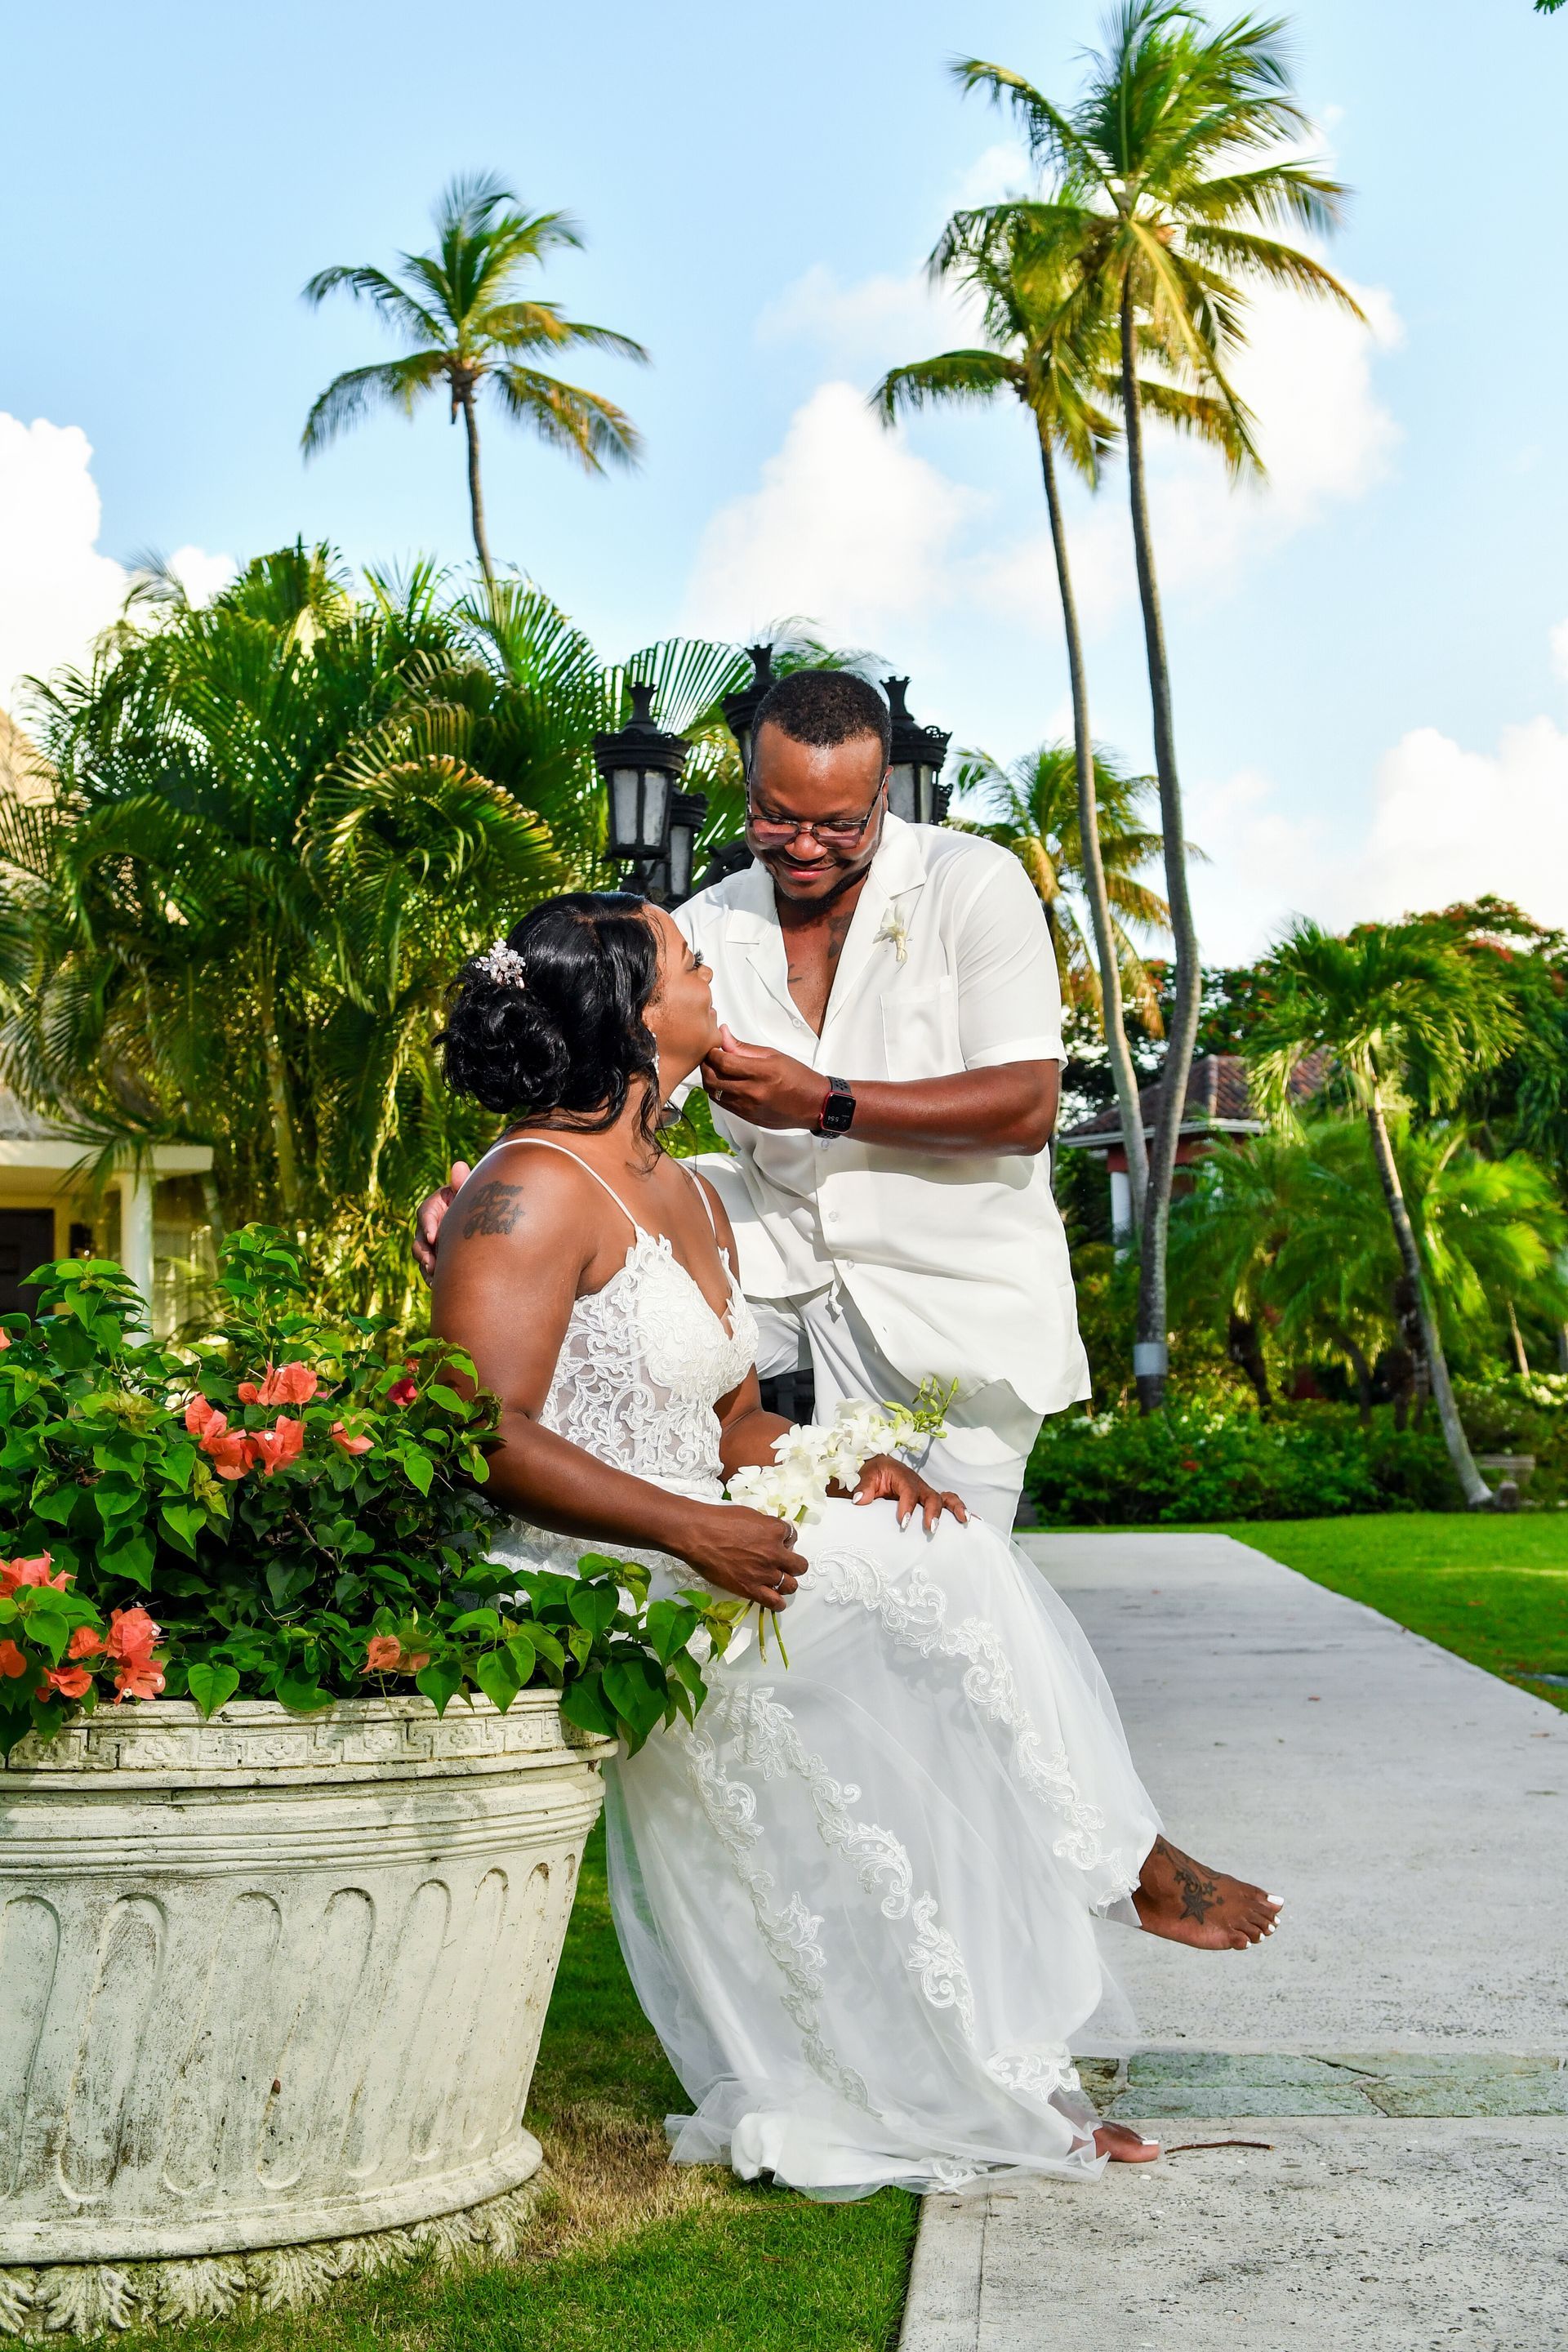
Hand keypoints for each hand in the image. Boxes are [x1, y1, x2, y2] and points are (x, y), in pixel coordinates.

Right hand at [413, 1161, 469, 1284]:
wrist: (486, 1221)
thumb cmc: (476, 1202)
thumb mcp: (469, 1193)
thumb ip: (463, 1183)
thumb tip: (459, 1165)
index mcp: (435, 1206)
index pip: (425, 1213)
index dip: (428, 1224)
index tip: (434, 1236)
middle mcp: (429, 1225)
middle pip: (420, 1239)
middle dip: (424, 1253)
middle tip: (432, 1264)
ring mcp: (432, 1244)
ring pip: (423, 1257)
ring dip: (427, 1268)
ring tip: (435, 1278)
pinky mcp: (437, 1258)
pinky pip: (431, 1270)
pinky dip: (434, 1278)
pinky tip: (440, 1286)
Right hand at [675, 1501, 807, 1611]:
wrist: (698, 1535)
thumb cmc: (719, 1520)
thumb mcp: (749, 1514)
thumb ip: (764, 1525)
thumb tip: (768, 1533)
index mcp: (775, 1531)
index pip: (792, 1536)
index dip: (785, 1541)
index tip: (777, 1543)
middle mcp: (775, 1553)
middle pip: (799, 1565)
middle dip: (793, 1564)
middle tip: (781, 1563)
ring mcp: (764, 1573)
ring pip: (791, 1585)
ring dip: (786, 1583)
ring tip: (777, 1582)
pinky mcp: (751, 1589)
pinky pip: (775, 1602)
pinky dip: (778, 1603)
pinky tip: (775, 1600)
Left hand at [700, 1026, 828, 1132]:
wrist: (814, 1104)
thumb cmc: (797, 1077)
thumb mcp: (773, 1055)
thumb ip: (744, 1047)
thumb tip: (723, 1034)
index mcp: (761, 1072)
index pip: (723, 1062)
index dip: (712, 1053)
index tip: (713, 1048)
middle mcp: (753, 1092)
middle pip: (713, 1079)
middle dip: (706, 1066)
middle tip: (709, 1058)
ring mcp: (748, 1107)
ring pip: (714, 1093)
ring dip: (710, 1080)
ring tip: (715, 1070)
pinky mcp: (748, 1117)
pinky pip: (723, 1104)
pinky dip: (719, 1093)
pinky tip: (725, 1084)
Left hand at [853, 1453, 967, 1532]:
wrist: (876, 1470)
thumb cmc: (871, 1474)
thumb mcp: (864, 1477)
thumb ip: (862, 1487)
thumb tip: (860, 1500)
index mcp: (902, 1476)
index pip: (908, 1491)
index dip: (907, 1506)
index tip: (903, 1523)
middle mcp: (918, 1484)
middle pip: (931, 1496)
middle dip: (933, 1512)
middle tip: (930, 1529)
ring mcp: (926, 1493)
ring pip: (946, 1499)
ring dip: (956, 1509)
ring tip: (965, 1522)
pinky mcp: (929, 1501)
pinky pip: (948, 1504)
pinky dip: (961, 1511)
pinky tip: (974, 1521)